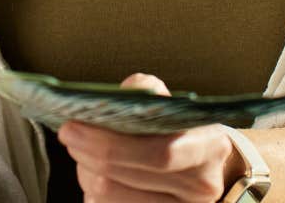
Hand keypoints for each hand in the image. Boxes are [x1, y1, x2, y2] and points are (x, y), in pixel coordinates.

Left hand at [58, 74, 242, 201]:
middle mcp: (200, 187)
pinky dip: (96, 194)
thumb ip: (146, 92)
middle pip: (127, 178)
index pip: (158, 153)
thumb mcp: (175, 106)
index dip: (109, 143)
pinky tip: (96, 177)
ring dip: (88, 176)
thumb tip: (117, 94)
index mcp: (208, 148)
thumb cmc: (186, 130)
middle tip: (70, 137)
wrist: (215, 169)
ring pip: (114, 199)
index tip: (73, 128)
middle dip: (88, 156)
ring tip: (82, 156)